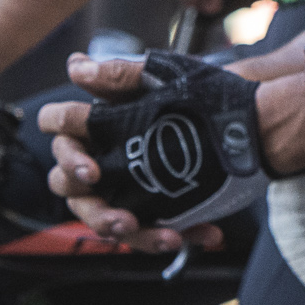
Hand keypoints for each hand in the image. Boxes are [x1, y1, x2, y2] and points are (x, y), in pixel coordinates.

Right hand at [40, 58, 232, 253]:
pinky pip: (154, 232)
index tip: (91, 171)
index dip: (69, 156)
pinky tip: (207, 233)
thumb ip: (118, 75)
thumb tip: (76, 66)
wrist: (242, 120)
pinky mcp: (155, 209)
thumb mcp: (160, 79)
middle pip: (75, 192)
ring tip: (166, 237)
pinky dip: (180, 236)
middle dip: (97, 211)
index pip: (62, 138)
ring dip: (135, 234)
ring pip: (111, 221)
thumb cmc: (194, 94)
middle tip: (124, 219)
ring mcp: (126, 188)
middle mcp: (102, 161)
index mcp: (96, 127)